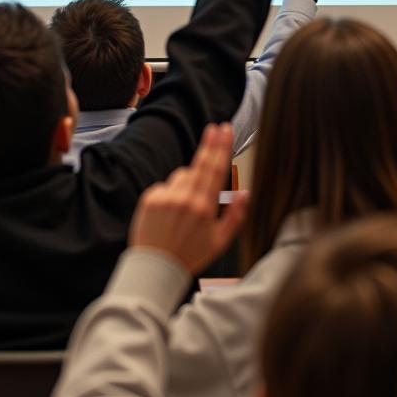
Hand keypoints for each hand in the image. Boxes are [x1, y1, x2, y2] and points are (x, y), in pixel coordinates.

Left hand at [128, 123, 248, 276]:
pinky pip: (165, 186)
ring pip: (182, 175)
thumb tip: (246, 193)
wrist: (155, 268)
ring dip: (187, 182)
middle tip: (214, 128)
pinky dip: (169, 193)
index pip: (216, 170)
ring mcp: (166, 198)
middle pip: (200, 163)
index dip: (221, 147)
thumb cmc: (190, 255)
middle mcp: (186, 199)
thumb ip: (236, 215)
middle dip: (209, 144)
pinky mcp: (150, 199)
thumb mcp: (220, 241)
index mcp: (205, 208)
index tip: (224, 130)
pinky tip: (169, 212)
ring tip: (184, 208)